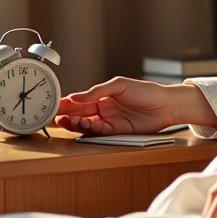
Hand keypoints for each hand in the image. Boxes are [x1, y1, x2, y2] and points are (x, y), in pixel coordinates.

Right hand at [56, 77, 216, 135]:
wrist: (165, 105)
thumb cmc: (146, 91)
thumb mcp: (119, 85)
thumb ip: (97, 91)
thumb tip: (76, 96)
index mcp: (102, 96)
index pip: (79, 100)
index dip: (66, 103)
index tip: (53, 104)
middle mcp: (103, 109)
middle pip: (79, 114)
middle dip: (64, 115)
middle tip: (51, 117)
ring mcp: (109, 121)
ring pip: (85, 124)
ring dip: (73, 123)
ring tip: (62, 121)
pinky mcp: (116, 132)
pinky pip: (97, 132)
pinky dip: (87, 129)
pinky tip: (80, 126)